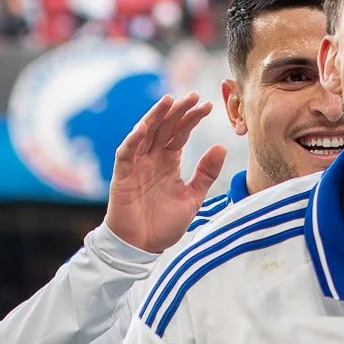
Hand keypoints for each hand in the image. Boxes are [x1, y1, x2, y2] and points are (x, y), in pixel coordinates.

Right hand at [101, 95, 229, 253]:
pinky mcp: (121, 176)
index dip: (192, 119)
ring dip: (155, 116)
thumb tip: (222, 146)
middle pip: (164, 128)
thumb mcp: (192, 198)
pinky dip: (133, 140)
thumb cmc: (164, 224)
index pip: (180, 133)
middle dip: (178, 112)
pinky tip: (143, 127)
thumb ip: (206, 173)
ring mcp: (136, 165)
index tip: (207, 106)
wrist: (142, 246)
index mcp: (168, 162)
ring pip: (144, 134)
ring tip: (169, 100)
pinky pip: (125, 153)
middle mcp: (152, 159)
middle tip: (192, 96)